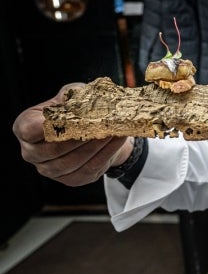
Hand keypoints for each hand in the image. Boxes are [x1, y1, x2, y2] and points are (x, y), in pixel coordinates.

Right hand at [13, 83, 133, 186]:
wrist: (94, 129)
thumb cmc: (78, 109)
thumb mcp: (73, 94)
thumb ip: (74, 95)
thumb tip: (83, 99)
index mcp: (25, 128)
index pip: (30, 130)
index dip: (51, 125)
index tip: (72, 118)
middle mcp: (31, 152)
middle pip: (54, 149)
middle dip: (79, 136)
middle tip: (100, 124)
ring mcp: (49, 169)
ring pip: (73, 161)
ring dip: (95, 145)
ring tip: (113, 131)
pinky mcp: (71, 179)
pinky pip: (89, 169)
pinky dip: (105, 153)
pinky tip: (117, 140)